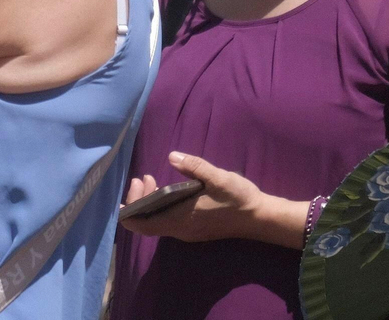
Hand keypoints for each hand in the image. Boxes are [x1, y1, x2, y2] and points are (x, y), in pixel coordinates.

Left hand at [120, 152, 292, 245]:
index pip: (141, 224)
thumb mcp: (218, 178)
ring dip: (148, 202)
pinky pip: (166, 221)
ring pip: (155, 221)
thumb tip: (171, 156)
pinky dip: (159, 206)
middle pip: (145, 222)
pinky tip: (165, 189)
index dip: (129, 209)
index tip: (135, 186)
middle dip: (137, 200)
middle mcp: (180, 230)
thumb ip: (194, 167)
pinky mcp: (193, 229)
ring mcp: (186, 231)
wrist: (260, 218)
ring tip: (151, 179)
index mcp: (180, 220)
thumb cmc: (238, 198)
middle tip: (143, 177)